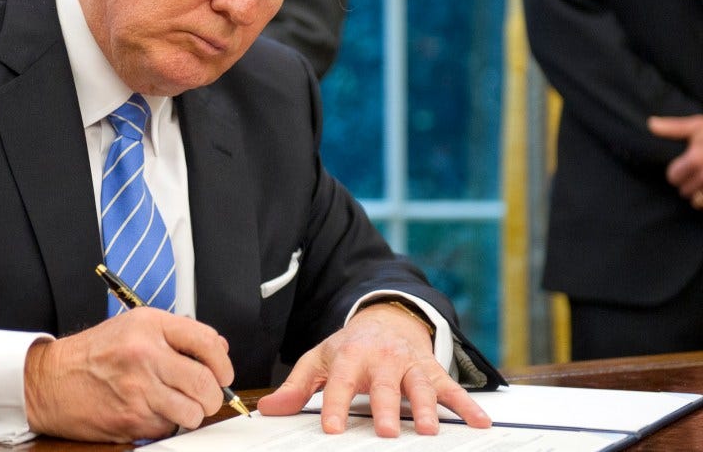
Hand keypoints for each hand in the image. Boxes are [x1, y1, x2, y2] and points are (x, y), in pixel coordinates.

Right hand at [23, 307, 232, 441]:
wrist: (50, 381)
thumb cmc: (92, 354)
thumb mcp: (134, 326)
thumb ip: (177, 334)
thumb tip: (218, 348)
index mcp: (149, 326)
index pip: (207, 341)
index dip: (222, 362)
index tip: (223, 372)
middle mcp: (146, 354)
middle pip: (206, 382)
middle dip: (213, 395)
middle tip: (206, 396)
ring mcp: (139, 389)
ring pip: (193, 412)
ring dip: (192, 413)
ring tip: (178, 405)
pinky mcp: (132, 419)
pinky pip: (169, 428)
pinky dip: (166, 424)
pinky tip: (150, 411)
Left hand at [257, 302, 490, 436]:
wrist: (386, 318)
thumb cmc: (350, 347)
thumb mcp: (319, 360)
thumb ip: (296, 386)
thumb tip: (268, 410)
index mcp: (350, 357)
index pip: (340, 383)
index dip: (335, 406)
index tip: (332, 429)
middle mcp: (382, 359)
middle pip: (384, 386)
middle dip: (385, 408)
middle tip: (386, 431)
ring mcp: (410, 365)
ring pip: (419, 386)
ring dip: (426, 408)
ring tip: (428, 430)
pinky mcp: (432, 370)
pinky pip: (452, 388)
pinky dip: (468, 405)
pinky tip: (480, 422)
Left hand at [648, 115, 702, 208]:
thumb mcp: (699, 126)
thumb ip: (675, 128)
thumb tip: (651, 124)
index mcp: (697, 158)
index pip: (674, 176)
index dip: (675, 173)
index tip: (679, 169)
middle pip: (685, 191)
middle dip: (686, 185)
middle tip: (693, 176)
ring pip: (698, 201)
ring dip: (697, 195)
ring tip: (701, 183)